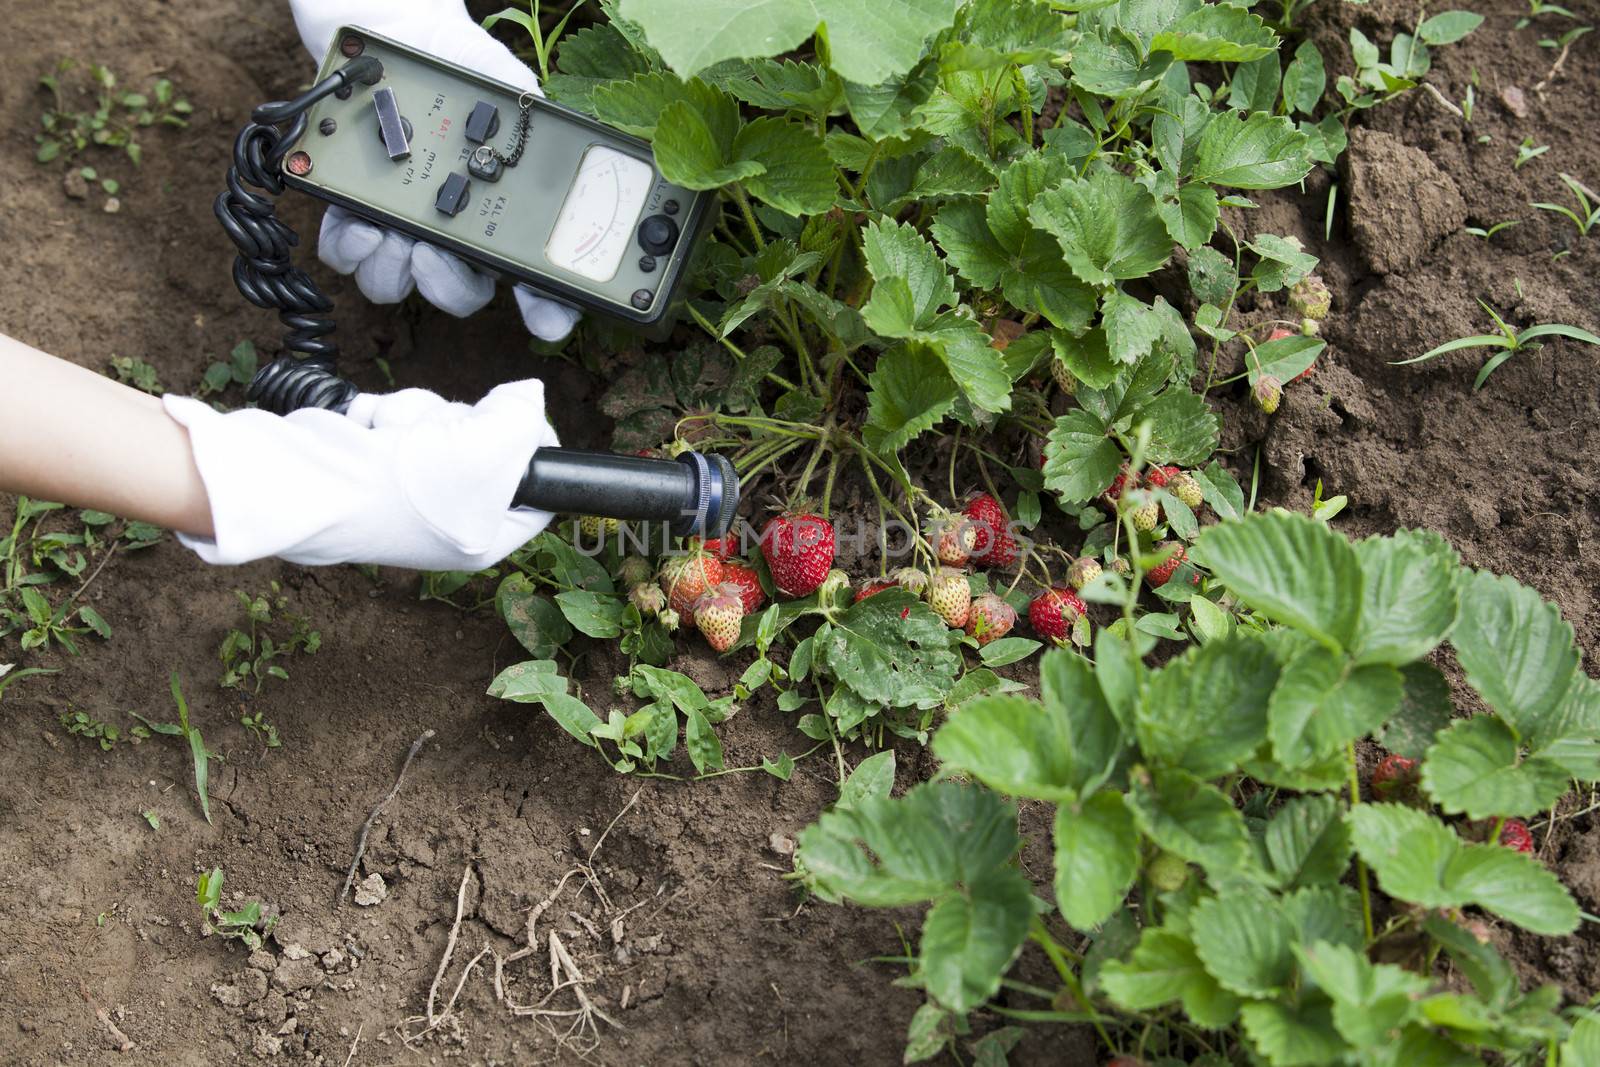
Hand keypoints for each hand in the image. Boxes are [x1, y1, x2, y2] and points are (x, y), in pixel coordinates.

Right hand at [164, 380, 557, 569]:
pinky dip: (384, 414)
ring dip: (418, 415)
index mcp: (484, 536)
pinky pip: (401, 415)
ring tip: (396, 437)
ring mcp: (410, 488)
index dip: (534, 448)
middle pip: (486, 445)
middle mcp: (450, 517)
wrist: (311, 482)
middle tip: (440, 439)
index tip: (522, 418)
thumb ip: (523, 421)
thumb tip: (529, 398)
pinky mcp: (375, 458)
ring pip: (440, 421)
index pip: (535, 492)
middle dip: (461, 425)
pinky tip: (368, 432)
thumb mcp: (489, 453)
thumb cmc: (402, 487)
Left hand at [289, 0, 580, 341]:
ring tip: (390, 232)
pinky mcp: (348, 208)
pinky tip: (357, 218)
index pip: (531, 277)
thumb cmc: (456, 61)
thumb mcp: (507, 88)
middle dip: (446, 286)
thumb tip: (557, 149)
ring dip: (393, 269)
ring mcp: (398, 224)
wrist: (392, 27)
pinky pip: (345, 254)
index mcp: (498, 212)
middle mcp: (451, 228)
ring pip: (396, 283)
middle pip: (457, 293)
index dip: (545, 308)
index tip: (546, 315)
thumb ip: (533, 126)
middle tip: (434, 253)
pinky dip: (347, 246)